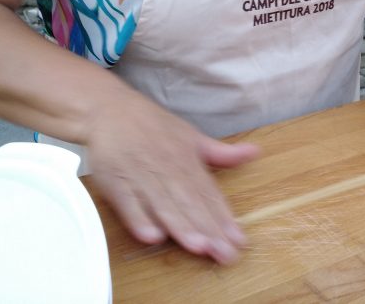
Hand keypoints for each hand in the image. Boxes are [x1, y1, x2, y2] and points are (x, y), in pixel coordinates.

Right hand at [85, 93, 259, 263]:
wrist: (109, 110)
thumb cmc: (153, 127)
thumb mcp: (191, 137)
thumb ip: (222, 153)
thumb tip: (254, 152)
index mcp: (187, 160)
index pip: (209, 194)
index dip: (224, 218)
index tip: (238, 240)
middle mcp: (167, 169)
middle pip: (190, 203)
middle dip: (209, 229)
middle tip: (225, 254)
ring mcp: (141, 176)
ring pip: (164, 205)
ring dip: (181, 226)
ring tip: (199, 247)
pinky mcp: (115, 181)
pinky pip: (128, 202)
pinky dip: (139, 219)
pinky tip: (152, 236)